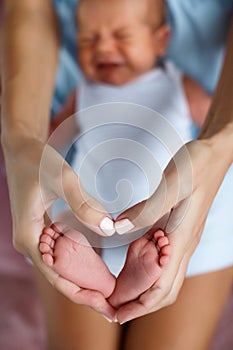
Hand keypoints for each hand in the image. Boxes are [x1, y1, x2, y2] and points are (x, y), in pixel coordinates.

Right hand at [2, 138, 115, 318]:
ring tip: (108, 292)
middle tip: (113, 307)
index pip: (56, 276)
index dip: (82, 293)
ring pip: (60, 268)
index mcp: (29, 236)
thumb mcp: (62, 180)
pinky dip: (77, 263)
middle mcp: (29, 242)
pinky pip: (60, 254)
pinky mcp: (42, 229)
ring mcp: (35, 237)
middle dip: (85, 293)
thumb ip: (83, 205)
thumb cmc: (38, 162)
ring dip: (82, 280)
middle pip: (59, 277)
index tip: (106, 304)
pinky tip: (96, 268)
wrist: (22, 149)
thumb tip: (107, 229)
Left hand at [115, 138, 229, 322]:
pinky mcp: (180, 230)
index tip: (116, 314)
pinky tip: (133, 264)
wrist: (214, 155)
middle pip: (166, 289)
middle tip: (114, 310)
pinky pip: (165, 261)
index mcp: (182, 237)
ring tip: (120, 293)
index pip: (163, 285)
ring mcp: (184, 238)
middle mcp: (185, 244)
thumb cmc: (195, 165)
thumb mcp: (171, 183)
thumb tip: (118, 229)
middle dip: (141, 305)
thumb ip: (145, 208)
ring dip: (144, 291)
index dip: (140, 305)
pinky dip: (149, 272)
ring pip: (167, 278)